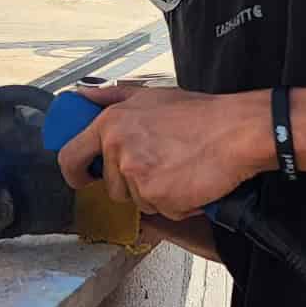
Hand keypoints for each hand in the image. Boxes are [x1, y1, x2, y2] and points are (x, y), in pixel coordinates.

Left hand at [57, 85, 271, 219]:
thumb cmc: (198, 113)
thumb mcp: (149, 95)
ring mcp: (137, 175)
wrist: (234, 131)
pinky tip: (190, 182)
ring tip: (179, 169)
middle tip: (159, 166)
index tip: (83, 178)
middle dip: (131, 184)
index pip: (71, 156)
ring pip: (137, 200)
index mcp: (110, 123)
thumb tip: (80, 96)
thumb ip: (110, 97)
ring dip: (156, 193)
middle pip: (111, 186)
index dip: (75, 172)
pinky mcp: (157, 197)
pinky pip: (161, 211)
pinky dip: (177, 203)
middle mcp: (118, 149)